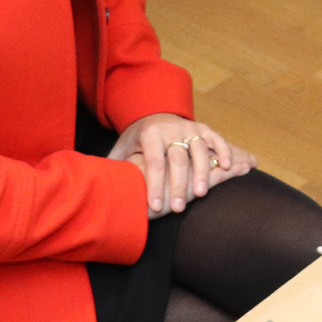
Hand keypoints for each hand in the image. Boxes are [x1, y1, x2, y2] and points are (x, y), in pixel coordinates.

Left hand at [110, 113, 254, 217]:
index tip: (156, 208)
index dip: (155, 185)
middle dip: (178, 184)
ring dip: (202, 172)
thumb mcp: (121, 149)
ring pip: (198, 149)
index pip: (153, 162)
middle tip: (178, 208)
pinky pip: (216, 139)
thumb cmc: (137, 140)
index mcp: (148, 135)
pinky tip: (228, 168)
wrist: (153, 113)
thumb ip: (113, 165)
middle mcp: (170, 129)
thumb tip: (94, 184)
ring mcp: (189, 127)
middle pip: (177, 158)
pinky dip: (224, 152)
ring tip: (201, 194)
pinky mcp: (203, 128)